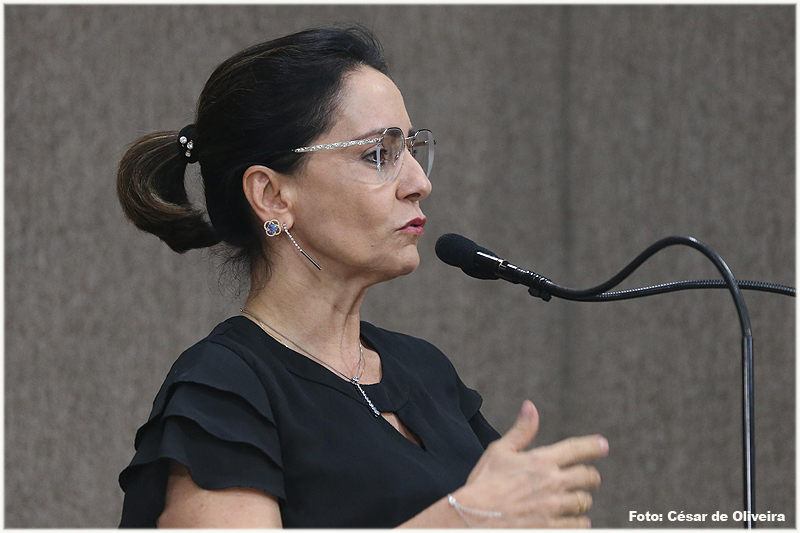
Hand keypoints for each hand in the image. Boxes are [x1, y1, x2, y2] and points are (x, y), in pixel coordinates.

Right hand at [454, 400, 607, 527]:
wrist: (473, 517)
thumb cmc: (484, 483)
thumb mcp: (499, 451)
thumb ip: (521, 430)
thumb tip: (530, 406)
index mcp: (541, 461)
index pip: (575, 449)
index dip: (592, 446)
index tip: (603, 445)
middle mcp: (552, 483)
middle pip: (587, 477)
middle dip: (591, 476)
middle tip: (590, 477)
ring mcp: (553, 507)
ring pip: (584, 501)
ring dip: (582, 499)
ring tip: (578, 500)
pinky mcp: (551, 527)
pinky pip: (577, 525)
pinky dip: (579, 522)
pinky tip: (575, 520)